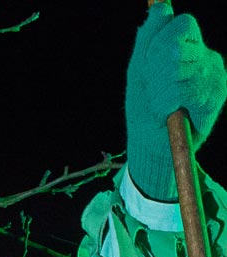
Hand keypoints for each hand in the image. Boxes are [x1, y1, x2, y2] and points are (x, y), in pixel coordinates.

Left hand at [126, 3, 225, 199]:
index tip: (149, 67)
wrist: (149, 143)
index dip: (157, 45)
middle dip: (153, 70)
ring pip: (175, 68)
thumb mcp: (140, 69)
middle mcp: (208, 59)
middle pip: (174, 45)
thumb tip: (160, 7)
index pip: (181, 24)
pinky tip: (168, 113)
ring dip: (157, 91)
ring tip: (160, 104)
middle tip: (155, 91)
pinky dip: (164, 103)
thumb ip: (148, 38)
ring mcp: (215, 78)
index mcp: (191, 48)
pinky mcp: (215, 98)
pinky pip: (181, 90)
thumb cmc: (145, 106)